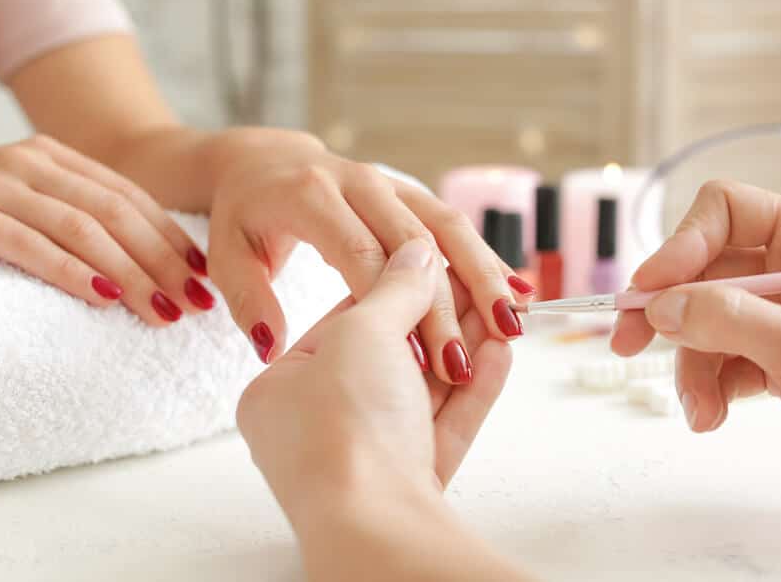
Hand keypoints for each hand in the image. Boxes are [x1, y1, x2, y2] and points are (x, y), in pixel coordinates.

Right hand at [0, 135, 214, 325]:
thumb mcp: (23, 211)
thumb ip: (74, 222)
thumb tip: (147, 269)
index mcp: (52, 158)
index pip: (130, 199)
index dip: (172, 240)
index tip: (204, 279)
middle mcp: (29, 161)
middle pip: (116, 213)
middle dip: (162, 262)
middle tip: (195, 305)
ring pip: (82, 228)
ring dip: (131, 273)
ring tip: (163, 311)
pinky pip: (29, 244)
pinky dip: (71, 271)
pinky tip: (104, 297)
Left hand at [200, 129, 531, 379]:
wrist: (261, 161)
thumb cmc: (243, 216)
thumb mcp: (229, 255)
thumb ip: (249, 301)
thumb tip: (270, 347)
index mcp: (311, 198)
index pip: (363, 254)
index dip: (394, 306)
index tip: (424, 356)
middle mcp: (356, 184)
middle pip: (416, 239)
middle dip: (453, 295)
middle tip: (485, 343)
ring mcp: (386, 184)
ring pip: (445, 224)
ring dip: (484, 270)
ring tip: (516, 318)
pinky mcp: (405, 191)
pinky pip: (450, 222)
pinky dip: (484, 255)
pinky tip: (517, 287)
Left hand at [237, 238, 512, 525]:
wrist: (374, 528)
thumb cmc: (341, 430)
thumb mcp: (362, 334)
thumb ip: (393, 288)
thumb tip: (417, 251)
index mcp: (278, 391)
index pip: (341, 323)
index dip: (391, 287)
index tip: (432, 262)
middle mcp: (314, 429)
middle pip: (387, 358)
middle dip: (440, 320)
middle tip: (480, 285)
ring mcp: (363, 462)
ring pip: (421, 393)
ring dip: (462, 350)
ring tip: (502, 312)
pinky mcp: (405, 487)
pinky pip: (440, 427)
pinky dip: (471, 390)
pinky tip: (499, 353)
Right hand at [612, 180, 780, 502]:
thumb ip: (731, 320)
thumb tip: (662, 305)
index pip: (728, 212)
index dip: (683, 244)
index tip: (649, 288)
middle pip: (703, 271)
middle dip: (671, 314)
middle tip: (627, 342)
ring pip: (703, 321)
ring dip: (691, 366)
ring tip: (701, 408)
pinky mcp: (777, 358)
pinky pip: (718, 358)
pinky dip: (708, 386)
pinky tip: (715, 414)